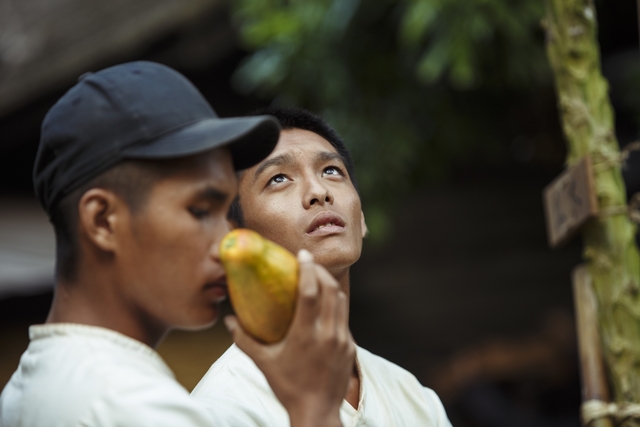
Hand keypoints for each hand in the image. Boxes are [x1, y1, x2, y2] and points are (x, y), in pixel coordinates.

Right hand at [224, 249, 353, 426]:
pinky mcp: (350, 347)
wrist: (317, 413)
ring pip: (341, 302)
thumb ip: (244, 340)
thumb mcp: (263, 363)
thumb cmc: (287, 388)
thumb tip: (228, 320)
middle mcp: (328, 333)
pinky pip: (344, 318)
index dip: (308, 269)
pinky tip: (325, 305)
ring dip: (330, 286)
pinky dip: (335, 305)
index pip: (311, 292)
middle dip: (321, 272)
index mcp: (306, 334)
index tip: (302, 255)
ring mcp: (342, 340)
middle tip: (309, 262)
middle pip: (330, 290)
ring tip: (318, 277)